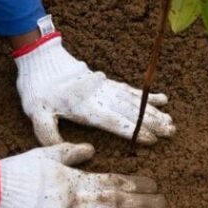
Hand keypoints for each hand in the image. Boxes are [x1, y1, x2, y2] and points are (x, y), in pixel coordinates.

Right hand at [0, 143, 165, 207]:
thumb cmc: (21, 170)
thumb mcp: (48, 154)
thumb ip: (72, 152)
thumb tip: (92, 149)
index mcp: (81, 177)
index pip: (117, 179)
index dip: (139, 182)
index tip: (154, 184)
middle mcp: (84, 197)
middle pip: (123, 199)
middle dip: (146, 202)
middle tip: (163, 204)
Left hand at [14, 33, 174, 144]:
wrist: (40, 58)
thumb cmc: (38, 89)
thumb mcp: (36, 113)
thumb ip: (49, 133)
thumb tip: (68, 149)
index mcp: (84, 106)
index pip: (113, 120)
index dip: (132, 129)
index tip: (151, 139)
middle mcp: (99, 96)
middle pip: (130, 110)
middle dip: (152, 122)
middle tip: (171, 132)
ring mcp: (105, 87)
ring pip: (134, 100)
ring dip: (154, 111)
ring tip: (171, 122)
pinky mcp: (106, 82)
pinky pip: (130, 90)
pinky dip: (147, 96)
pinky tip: (163, 99)